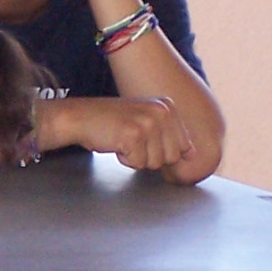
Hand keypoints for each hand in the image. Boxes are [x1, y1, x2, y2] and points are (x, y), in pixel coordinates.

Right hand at [54, 94, 193, 172]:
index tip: (142, 137)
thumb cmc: (110, 121)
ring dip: (137, 158)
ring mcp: (148, 122)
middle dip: (150, 156)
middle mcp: (161, 111)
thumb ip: (170, 134)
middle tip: (131, 139)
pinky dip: (125, 159)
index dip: (160, 149)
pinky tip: (115, 143)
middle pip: (172, 157)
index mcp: (167, 106)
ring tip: (122, 140)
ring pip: (156, 163)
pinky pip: (138, 163)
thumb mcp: (146, 120)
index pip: (183, 146)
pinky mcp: (134, 134)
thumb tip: (193, 154)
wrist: (78, 117)